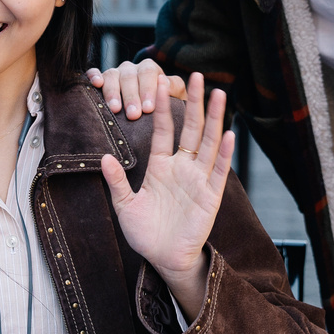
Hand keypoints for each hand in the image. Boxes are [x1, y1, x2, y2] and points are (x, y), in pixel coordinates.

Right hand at [86, 57, 187, 119]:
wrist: (149, 112)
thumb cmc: (165, 105)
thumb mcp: (176, 96)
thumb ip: (175, 88)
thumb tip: (165, 82)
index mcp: (150, 69)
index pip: (148, 73)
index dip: (148, 90)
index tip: (148, 108)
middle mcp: (131, 69)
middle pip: (129, 76)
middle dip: (131, 96)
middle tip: (133, 115)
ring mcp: (115, 73)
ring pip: (112, 76)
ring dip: (113, 92)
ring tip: (115, 109)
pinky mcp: (100, 79)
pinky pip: (94, 73)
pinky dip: (94, 76)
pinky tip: (96, 83)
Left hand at [99, 74, 233, 321]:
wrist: (164, 259)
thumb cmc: (145, 233)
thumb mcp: (124, 206)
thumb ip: (117, 181)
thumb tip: (104, 157)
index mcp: (161, 167)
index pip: (163, 130)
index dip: (162, 108)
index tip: (160, 82)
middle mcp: (182, 168)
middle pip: (191, 128)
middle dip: (193, 102)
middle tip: (194, 74)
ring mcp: (198, 180)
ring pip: (209, 143)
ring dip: (214, 119)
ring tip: (218, 93)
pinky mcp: (210, 196)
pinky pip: (219, 171)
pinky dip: (224, 153)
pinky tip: (229, 133)